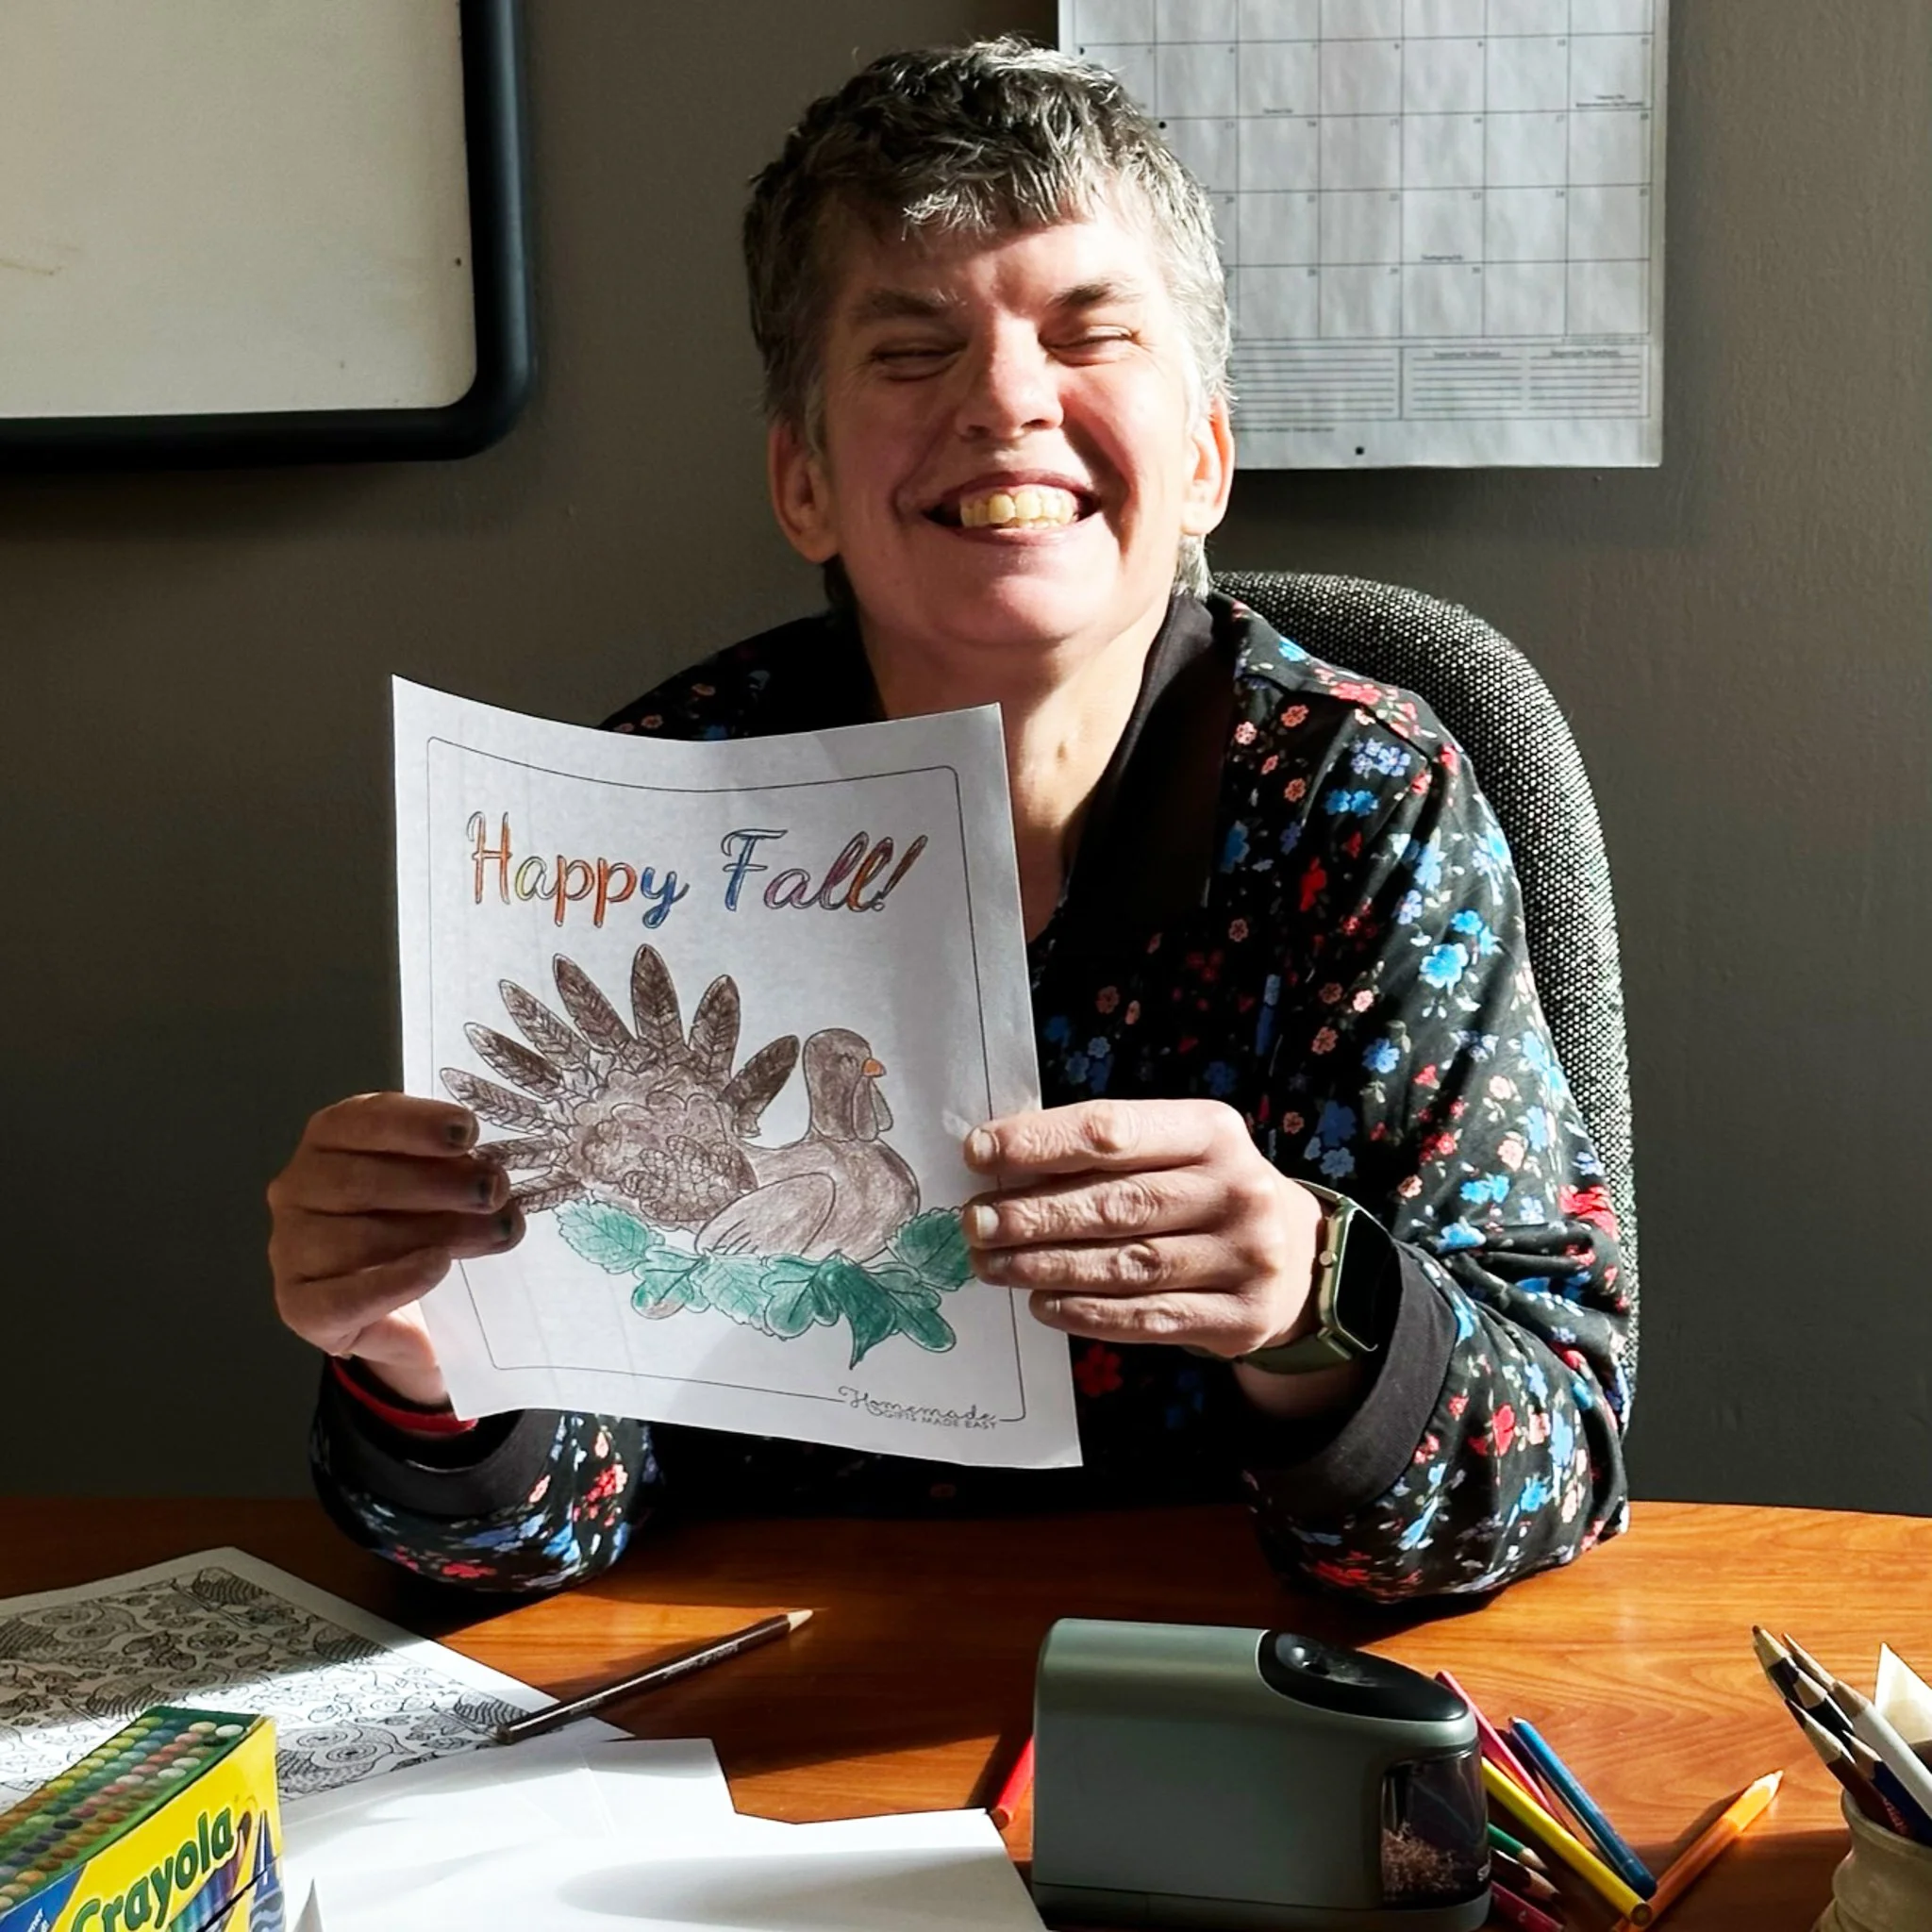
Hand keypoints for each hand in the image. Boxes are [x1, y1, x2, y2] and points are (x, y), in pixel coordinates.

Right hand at [267, 1093, 523, 1410]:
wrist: (384, 1304)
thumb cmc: (411, 1224)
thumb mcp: (433, 1186)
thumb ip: (451, 1172)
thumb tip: (491, 1179)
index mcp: (327, 1142)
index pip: (357, 1121)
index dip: (413, 1124)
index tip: (467, 1132)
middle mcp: (296, 1189)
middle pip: (360, 1182)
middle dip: (439, 1185)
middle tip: (496, 1191)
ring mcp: (290, 1250)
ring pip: (357, 1239)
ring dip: (437, 1233)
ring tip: (496, 1231)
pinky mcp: (298, 1306)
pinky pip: (344, 1298)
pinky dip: (396, 1282)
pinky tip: (438, 1267)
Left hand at [960, 1099, 1324, 1358]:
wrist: (1297, 1256)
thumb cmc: (1205, 1190)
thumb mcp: (1176, 1149)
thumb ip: (1106, 1154)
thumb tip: (1003, 1165)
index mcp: (1212, 1131)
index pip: (1112, 1131)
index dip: (1039, 1143)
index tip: (978, 1153)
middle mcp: (1235, 1191)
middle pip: (1115, 1204)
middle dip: (1032, 1214)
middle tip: (975, 1223)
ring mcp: (1244, 1259)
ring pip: (1125, 1266)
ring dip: (1045, 1267)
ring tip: (991, 1265)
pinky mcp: (1239, 1319)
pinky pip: (1147, 1318)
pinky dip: (1086, 1312)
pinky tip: (1042, 1304)